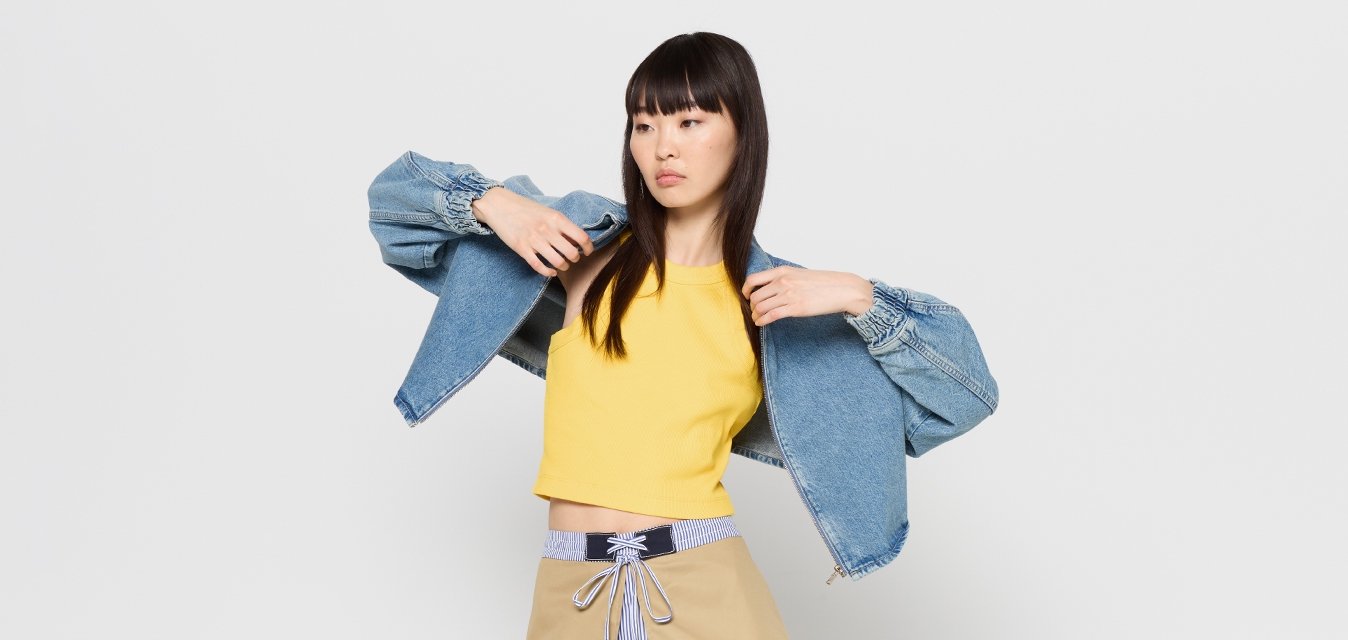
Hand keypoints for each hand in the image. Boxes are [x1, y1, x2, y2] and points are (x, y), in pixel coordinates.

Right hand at [472, 187, 594, 276]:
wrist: (499, 205)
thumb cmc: (525, 208)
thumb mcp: (548, 212)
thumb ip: (562, 225)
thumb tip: (577, 240)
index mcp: (556, 218)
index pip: (581, 237)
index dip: (588, 247)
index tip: (588, 252)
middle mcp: (547, 230)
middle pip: (572, 253)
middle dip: (575, 259)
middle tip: (573, 258)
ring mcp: (534, 240)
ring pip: (557, 262)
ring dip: (563, 266)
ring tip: (562, 265)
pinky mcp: (521, 249)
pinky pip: (539, 266)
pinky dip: (548, 272)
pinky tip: (551, 271)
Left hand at [742, 267, 873, 325]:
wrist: (842, 289)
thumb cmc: (823, 282)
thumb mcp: (799, 273)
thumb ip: (783, 278)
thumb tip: (769, 286)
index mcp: (782, 271)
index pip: (753, 279)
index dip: (745, 290)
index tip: (746, 296)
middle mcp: (783, 282)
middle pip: (755, 296)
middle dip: (751, 306)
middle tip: (754, 311)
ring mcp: (788, 295)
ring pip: (760, 307)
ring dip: (756, 315)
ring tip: (757, 318)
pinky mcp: (795, 308)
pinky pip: (771, 316)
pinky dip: (762, 321)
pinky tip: (761, 323)